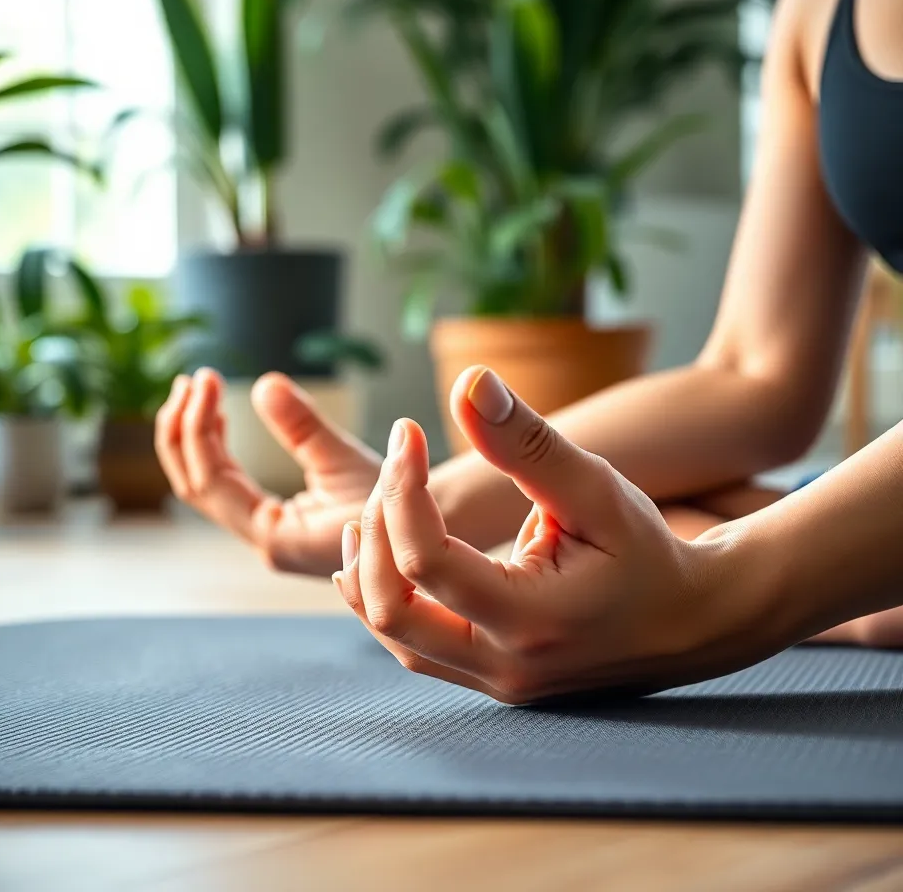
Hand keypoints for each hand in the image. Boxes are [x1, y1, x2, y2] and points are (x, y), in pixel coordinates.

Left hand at [155, 368, 380, 574]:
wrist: (428, 536)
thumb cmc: (399, 508)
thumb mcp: (350, 461)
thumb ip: (304, 427)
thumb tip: (264, 385)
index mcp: (275, 537)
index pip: (211, 480)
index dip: (199, 427)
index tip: (207, 379)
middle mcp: (263, 542)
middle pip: (195, 486)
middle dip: (184, 431)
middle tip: (189, 380)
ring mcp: (268, 536)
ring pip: (206, 488)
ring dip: (194, 438)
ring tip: (195, 390)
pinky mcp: (277, 525)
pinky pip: (228, 487)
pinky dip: (216, 451)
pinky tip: (218, 420)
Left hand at [334, 366, 776, 703]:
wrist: (692, 619)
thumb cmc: (647, 547)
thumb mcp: (596, 486)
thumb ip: (529, 441)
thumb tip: (469, 382)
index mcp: (533, 619)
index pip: (427, 560)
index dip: (401, 488)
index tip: (409, 430)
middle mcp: (507, 665)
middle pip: (393, 613)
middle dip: (375, 533)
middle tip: (393, 472)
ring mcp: (497, 682)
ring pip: (396, 639)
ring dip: (370, 573)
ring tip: (374, 510)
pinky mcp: (493, 679)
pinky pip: (418, 649)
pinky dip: (392, 600)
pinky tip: (388, 555)